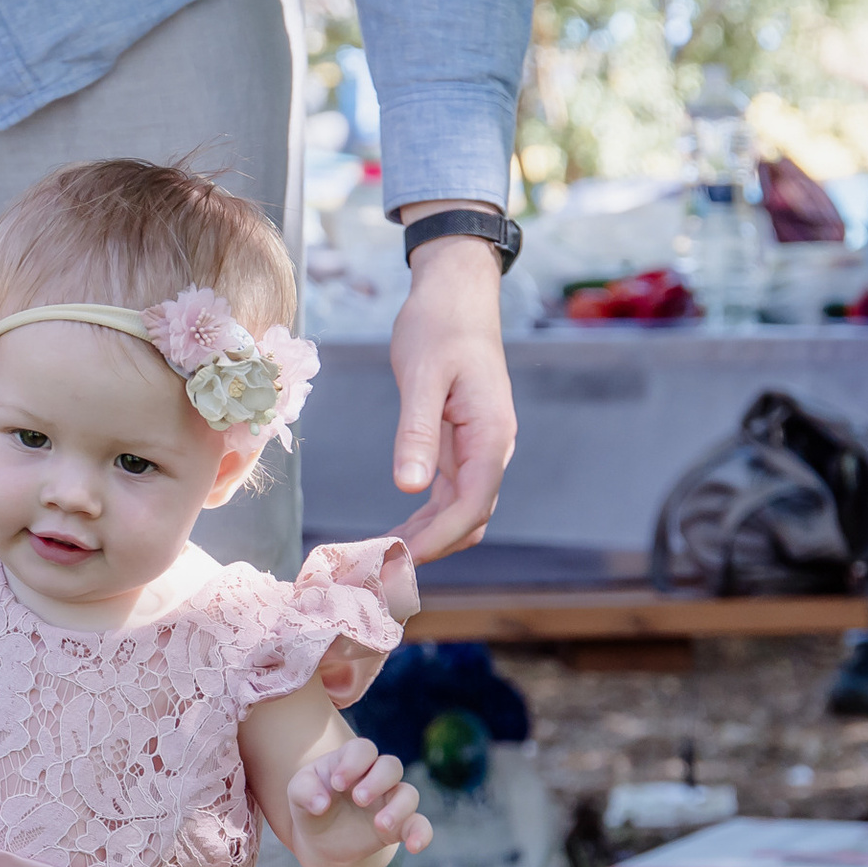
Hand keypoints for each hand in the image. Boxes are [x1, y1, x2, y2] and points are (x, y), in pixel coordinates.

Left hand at [289, 736, 431, 854]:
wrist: (322, 838)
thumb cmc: (311, 803)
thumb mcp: (298, 794)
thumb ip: (304, 791)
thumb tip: (321, 804)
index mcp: (351, 761)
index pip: (363, 749)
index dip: (354, 763)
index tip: (337, 784)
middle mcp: (375, 777)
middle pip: (391, 766)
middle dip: (377, 781)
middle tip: (358, 800)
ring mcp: (389, 801)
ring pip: (408, 794)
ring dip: (398, 808)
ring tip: (380, 824)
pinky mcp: (398, 827)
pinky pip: (420, 825)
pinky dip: (422, 834)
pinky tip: (414, 847)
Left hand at [388, 225, 513, 562]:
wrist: (455, 293)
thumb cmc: (439, 325)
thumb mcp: (422, 374)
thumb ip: (417, 431)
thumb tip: (409, 487)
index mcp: (491, 434)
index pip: (472, 505)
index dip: (437, 539)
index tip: (397, 561)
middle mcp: (491, 449)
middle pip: (468, 520)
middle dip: (427, 551)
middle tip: (376, 572)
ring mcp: (477, 451)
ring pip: (458, 515)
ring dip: (423, 542)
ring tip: (376, 562)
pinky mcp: (459, 447)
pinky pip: (447, 498)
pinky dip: (422, 522)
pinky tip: (392, 536)